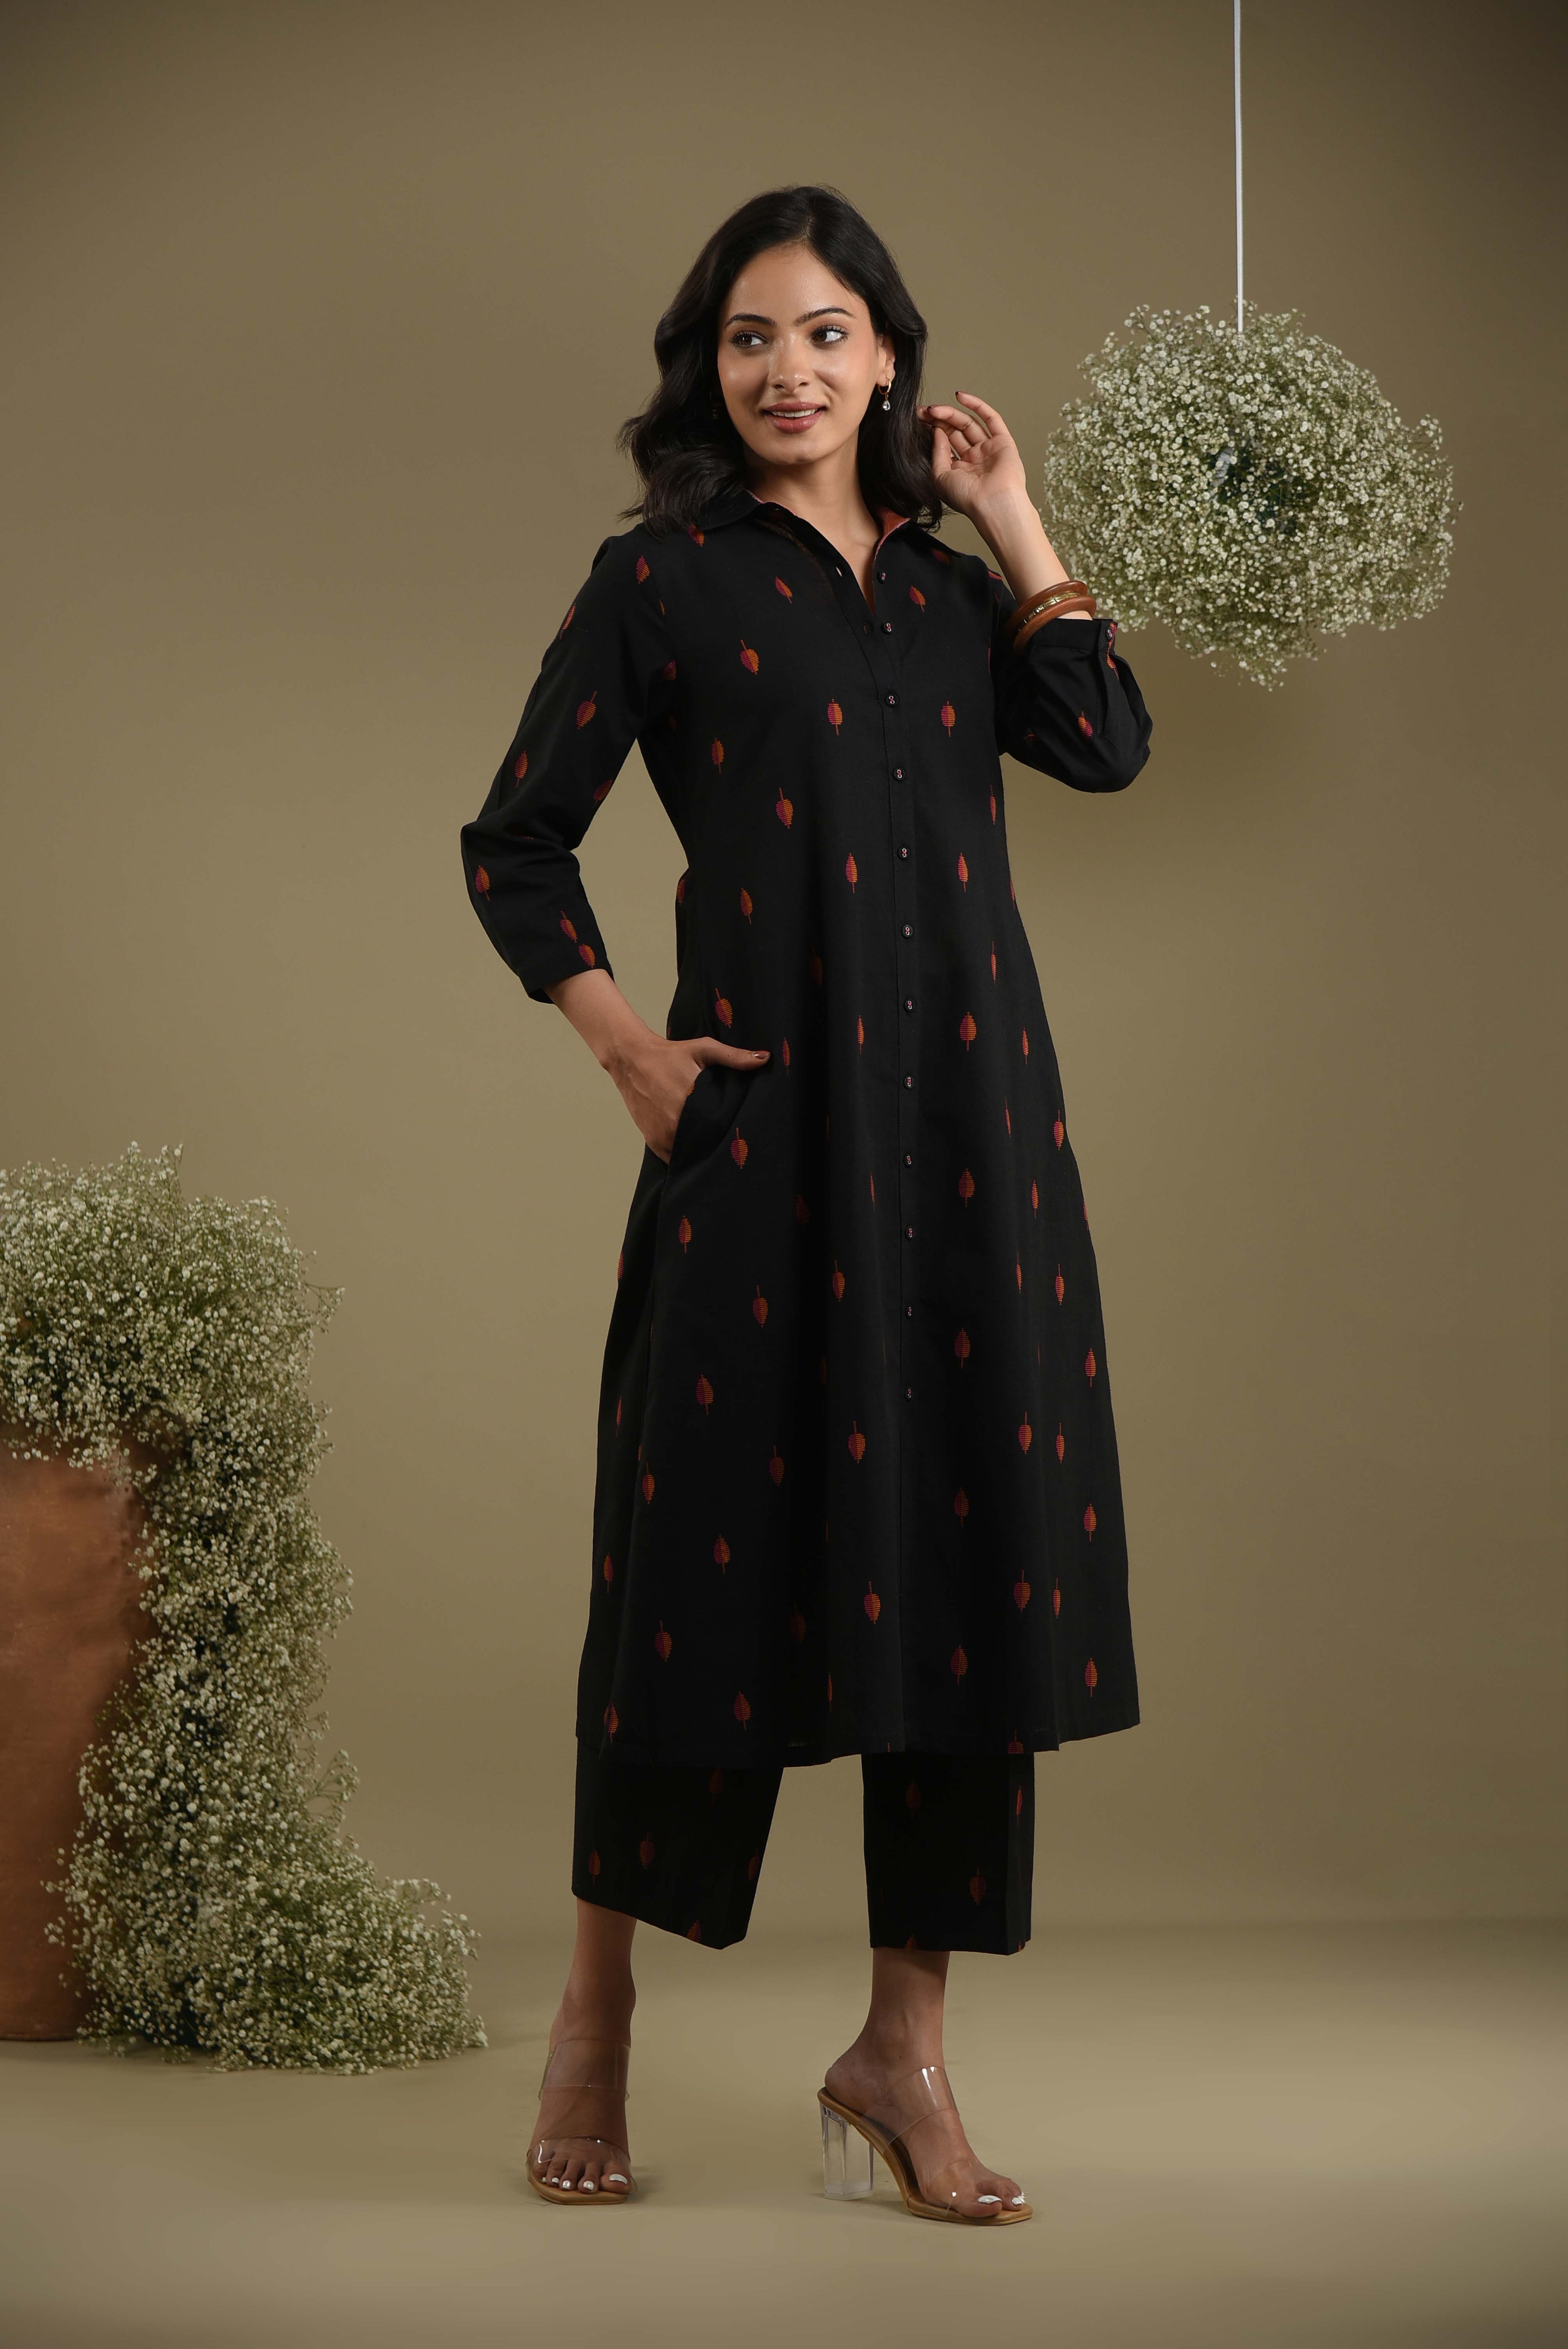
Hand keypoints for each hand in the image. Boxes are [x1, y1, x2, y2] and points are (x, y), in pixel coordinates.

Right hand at [609, 1030, 768, 1161]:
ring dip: (701, 1152)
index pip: (720, 1130)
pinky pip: (674, 1158)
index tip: (742, 1136)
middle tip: (732, 1143)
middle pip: (707, 1145)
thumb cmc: (670, 1053)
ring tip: (715, 1147)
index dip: (732, 1134)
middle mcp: (675, 1123)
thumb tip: (765, 1058)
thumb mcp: (703, 1049)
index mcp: (691, 1102)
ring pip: (690, 1155)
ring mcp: (663, 1135)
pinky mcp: (653, 1141)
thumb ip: (734, 1057)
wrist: (631, 1059)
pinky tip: (695, 1148)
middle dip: (718, 1144)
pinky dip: (684, 1155)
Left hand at [918, 391, 1029, 523]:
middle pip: (955, 431)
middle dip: (938, 419)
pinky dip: (977, 405)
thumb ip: (937, 452)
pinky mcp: (1003, 442)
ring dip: (950, 413)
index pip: (944, 442)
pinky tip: (960, 396)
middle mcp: (974, 458)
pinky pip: (991, 418)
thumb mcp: (940, 476)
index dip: (931, 429)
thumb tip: (936, 430)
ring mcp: (989, 449)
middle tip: (924, 411)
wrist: (992, 504)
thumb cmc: (966, 498)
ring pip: (969, 423)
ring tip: (934, 409)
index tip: (917, 419)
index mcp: (959, 469)